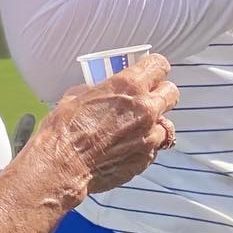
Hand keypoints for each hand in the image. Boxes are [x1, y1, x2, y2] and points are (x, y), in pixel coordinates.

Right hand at [30, 54, 179, 200]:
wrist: (61, 167)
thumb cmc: (64, 131)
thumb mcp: (76, 97)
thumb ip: (99, 90)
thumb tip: (101, 92)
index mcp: (129, 86)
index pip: (159, 65)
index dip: (155, 69)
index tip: (151, 74)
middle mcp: (145, 108)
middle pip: (171, 93)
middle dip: (161, 95)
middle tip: (147, 101)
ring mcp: (149, 135)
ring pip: (166, 124)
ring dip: (153, 125)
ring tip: (134, 131)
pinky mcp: (146, 158)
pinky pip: (154, 148)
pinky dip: (144, 147)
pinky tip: (125, 149)